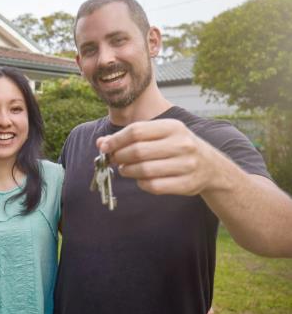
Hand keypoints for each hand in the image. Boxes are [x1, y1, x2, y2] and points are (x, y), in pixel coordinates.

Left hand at [97, 119, 216, 196]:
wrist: (212, 167)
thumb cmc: (176, 147)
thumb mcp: (159, 135)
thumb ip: (130, 136)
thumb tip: (101, 143)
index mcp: (173, 127)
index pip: (136, 131)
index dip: (115, 140)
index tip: (104, 147)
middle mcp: (182, 144)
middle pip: (138, 151)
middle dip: (119, 157)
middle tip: (114, 160)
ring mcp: (186, 165)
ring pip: (144, 170)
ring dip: (127, 171)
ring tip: (125, 169)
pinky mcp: (187, 184)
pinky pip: (154, 186)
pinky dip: (141, 183)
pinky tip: (141, 179)